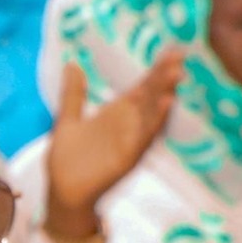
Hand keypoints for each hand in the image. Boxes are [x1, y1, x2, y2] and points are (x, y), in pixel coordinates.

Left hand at [43, 50, 183, 234]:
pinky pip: (145, 137)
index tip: (172, 50)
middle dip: (163, 77)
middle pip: (150, 97)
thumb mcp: (68, 119)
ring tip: (175, 74)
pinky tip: (165, 104)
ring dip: (163, 94)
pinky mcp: (128, 156)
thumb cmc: (67, 159)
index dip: (155, 70)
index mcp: (116, 115)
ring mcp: (130, 141)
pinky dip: (155, 121)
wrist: (62, 192)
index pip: (141, 88)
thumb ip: (73, 93)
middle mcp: (128, 126)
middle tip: (179, 55)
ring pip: (151, 114)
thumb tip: (73, 64)